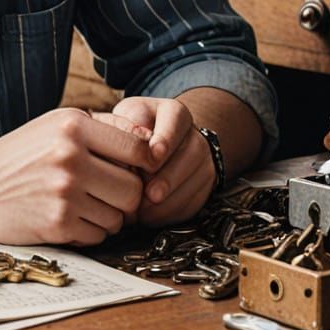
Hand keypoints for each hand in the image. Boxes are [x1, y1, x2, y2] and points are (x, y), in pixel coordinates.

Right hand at [0, 107, 154, 245]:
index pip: (138, 148)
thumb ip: (102, 126)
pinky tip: (73, 218)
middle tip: (111, 194)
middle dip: (128, 196)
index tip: (138, 170)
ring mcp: (65, 192)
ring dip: (110, 216)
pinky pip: (99, 235)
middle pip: (135, 188)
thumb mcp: (56, 124)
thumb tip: (149, 138)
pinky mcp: (59, 223)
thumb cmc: (21, 153)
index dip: (146, 163)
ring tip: (88, 205)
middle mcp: (71, 156)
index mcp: (73, 125)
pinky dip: (92, 231)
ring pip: (120, 216)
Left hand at [96, 97, 214, 225]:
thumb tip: (125, 145)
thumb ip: (127, 125)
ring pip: (195, 182)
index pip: (175, 123)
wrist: (155, 142)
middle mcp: (195, 136)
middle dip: (169, 178)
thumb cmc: (135, 127)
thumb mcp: (128, 116)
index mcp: (175, 113)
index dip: (165, 139)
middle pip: (190, 156)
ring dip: (169, 201)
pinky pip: (193, 203)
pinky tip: (150, 217)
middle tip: (149, 193)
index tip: (153, 155)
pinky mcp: (203, 187)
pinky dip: (171, 213)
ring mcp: (203, 163)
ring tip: (143, 211)